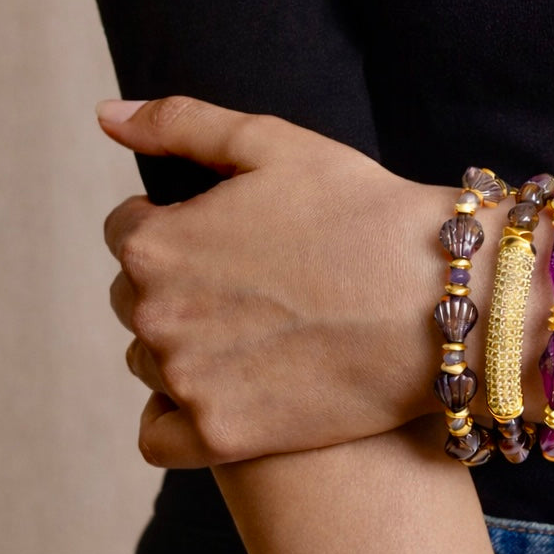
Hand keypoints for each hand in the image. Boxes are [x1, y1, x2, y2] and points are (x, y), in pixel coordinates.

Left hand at [100, 96, 448, 466]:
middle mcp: (155, 315)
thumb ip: (181, 124)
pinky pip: (161, 437)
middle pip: (135, 300)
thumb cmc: (366, 215)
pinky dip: (179, 418)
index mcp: (157, 243)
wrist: (446, 302)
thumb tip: (107, 115)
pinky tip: (225, 395)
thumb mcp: (275, 144)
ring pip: (150, 363)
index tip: (234, 240)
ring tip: (257, 337)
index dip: (180, 227)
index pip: (126, 232)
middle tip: (255, 288)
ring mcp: (187, 381)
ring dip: (184, 349)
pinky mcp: (223, 435)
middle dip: (181, 287)